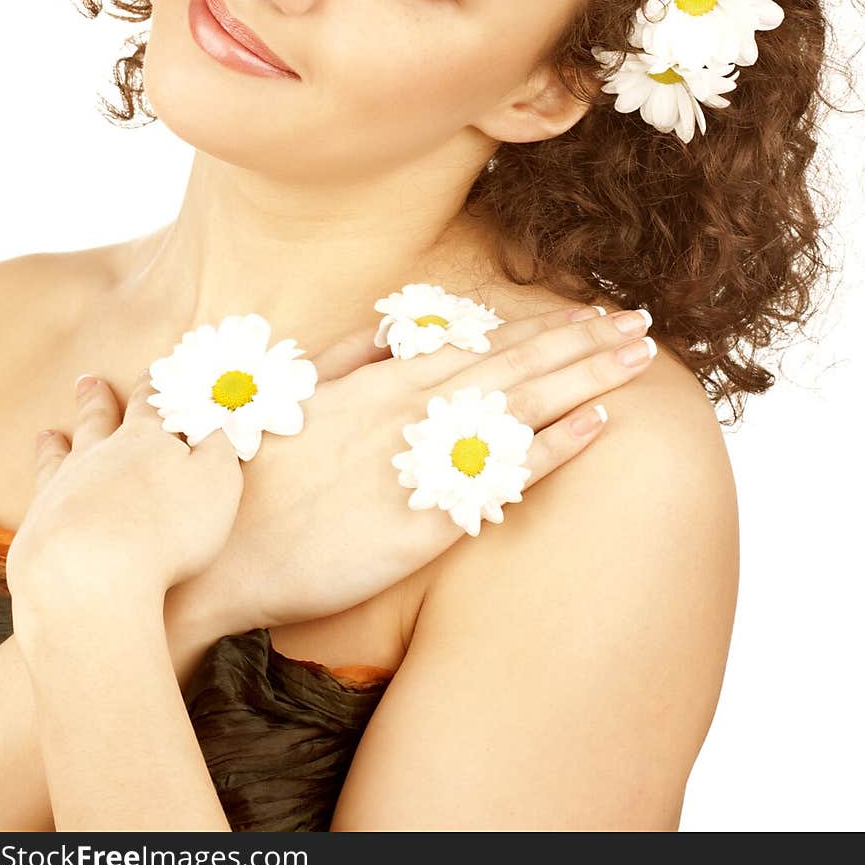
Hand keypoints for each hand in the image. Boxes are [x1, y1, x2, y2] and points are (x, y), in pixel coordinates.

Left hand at [6, 371, 243, 622]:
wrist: (92, 571)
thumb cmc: (167, 526)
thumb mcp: (217, 482)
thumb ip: (219, 449)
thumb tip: (217, 424)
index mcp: (147, 440)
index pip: (151, 404)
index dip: (153, 388)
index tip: (151, 372)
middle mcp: (102, 453)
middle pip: (99, 419)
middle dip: (98, 400)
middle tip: (88, 382)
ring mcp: (66, 484)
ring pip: (62, 453)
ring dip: (59, 441)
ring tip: (50, 433)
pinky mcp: (42, 520)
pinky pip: (39, 493)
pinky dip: (39, 485)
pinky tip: (39, 489)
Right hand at [168, 303, 656, 637]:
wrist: (222, 550)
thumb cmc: (255, 472)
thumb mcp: (295, 394)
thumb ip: (350, 355)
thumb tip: (394, 326)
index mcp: (387, 381)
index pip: (488, 344)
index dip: (546, 328)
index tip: (593, 314)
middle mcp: (415, 410)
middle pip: (520, 367)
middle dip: (586, 342)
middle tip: (642, 324)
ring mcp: (425, 461)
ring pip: (526, 408)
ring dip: (589, 378)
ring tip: (640, 359)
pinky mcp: (429, 520)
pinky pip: (505, 475)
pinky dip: (558, 446)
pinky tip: (602, 424)